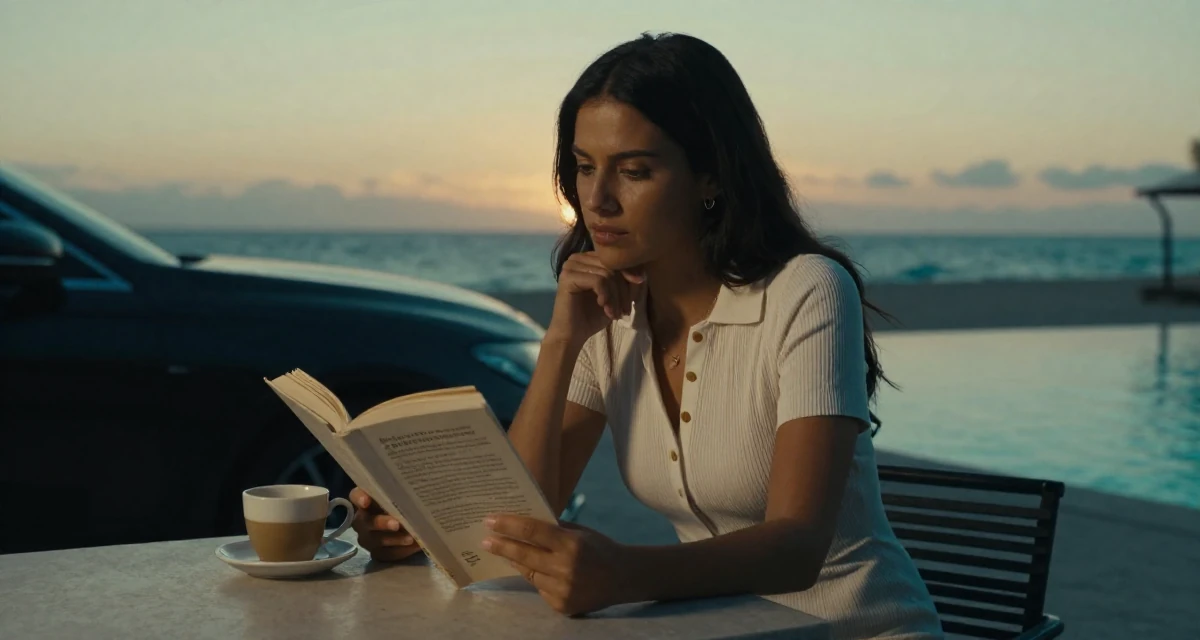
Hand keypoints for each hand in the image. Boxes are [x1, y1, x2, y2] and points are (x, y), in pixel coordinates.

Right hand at [349, 487, 422, 561]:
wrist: (410, 525)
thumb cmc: (404, 503)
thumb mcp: (402, 495)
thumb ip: (401, 491)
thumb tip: (415, 485)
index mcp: (365, 500)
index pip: (355, 496)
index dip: (359, 498)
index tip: (366, 501)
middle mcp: (361, 520)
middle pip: (366, 521)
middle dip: (382, 523)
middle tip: (397, 524)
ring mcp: (368, 538)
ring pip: (377, 540)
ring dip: (395, 539)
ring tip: (411, 538)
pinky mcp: (378, 553)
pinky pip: (387, 554)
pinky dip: (402, 550)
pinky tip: (416, 545)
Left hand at [481, 514, 638, 615]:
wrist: (623, 578)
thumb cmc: (599, 548)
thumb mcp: (579, 532)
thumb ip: (553, 528)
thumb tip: (522, 521)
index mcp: (572, 545)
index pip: (533, 531)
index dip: (508, 525)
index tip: (490, 520)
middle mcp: (566, 569)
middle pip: (524, 555)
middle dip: (502, 546)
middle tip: (485, 539)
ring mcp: (563, 590)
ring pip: (529, 574)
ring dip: (515, 562)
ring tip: (503, 552)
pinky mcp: (562, 606)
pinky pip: (540, 588)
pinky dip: (536, 578)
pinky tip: (531, 569)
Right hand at [546, 252, 643, 348]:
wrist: (572, 335)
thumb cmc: (593, 316)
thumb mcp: (615, 296)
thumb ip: (626, 282)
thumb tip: (642, 274)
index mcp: (589, 258)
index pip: (618, 261)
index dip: (631, 279)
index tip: (634, 301)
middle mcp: (579, 257)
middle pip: (614, 267)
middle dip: (624, 291)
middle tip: (625, 311)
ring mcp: (571, 265)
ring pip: (607, 274)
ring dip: (615, 297)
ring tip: (615, 314)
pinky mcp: (568, 276)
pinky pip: (598, 281)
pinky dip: (606, 296)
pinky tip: (604, 308)